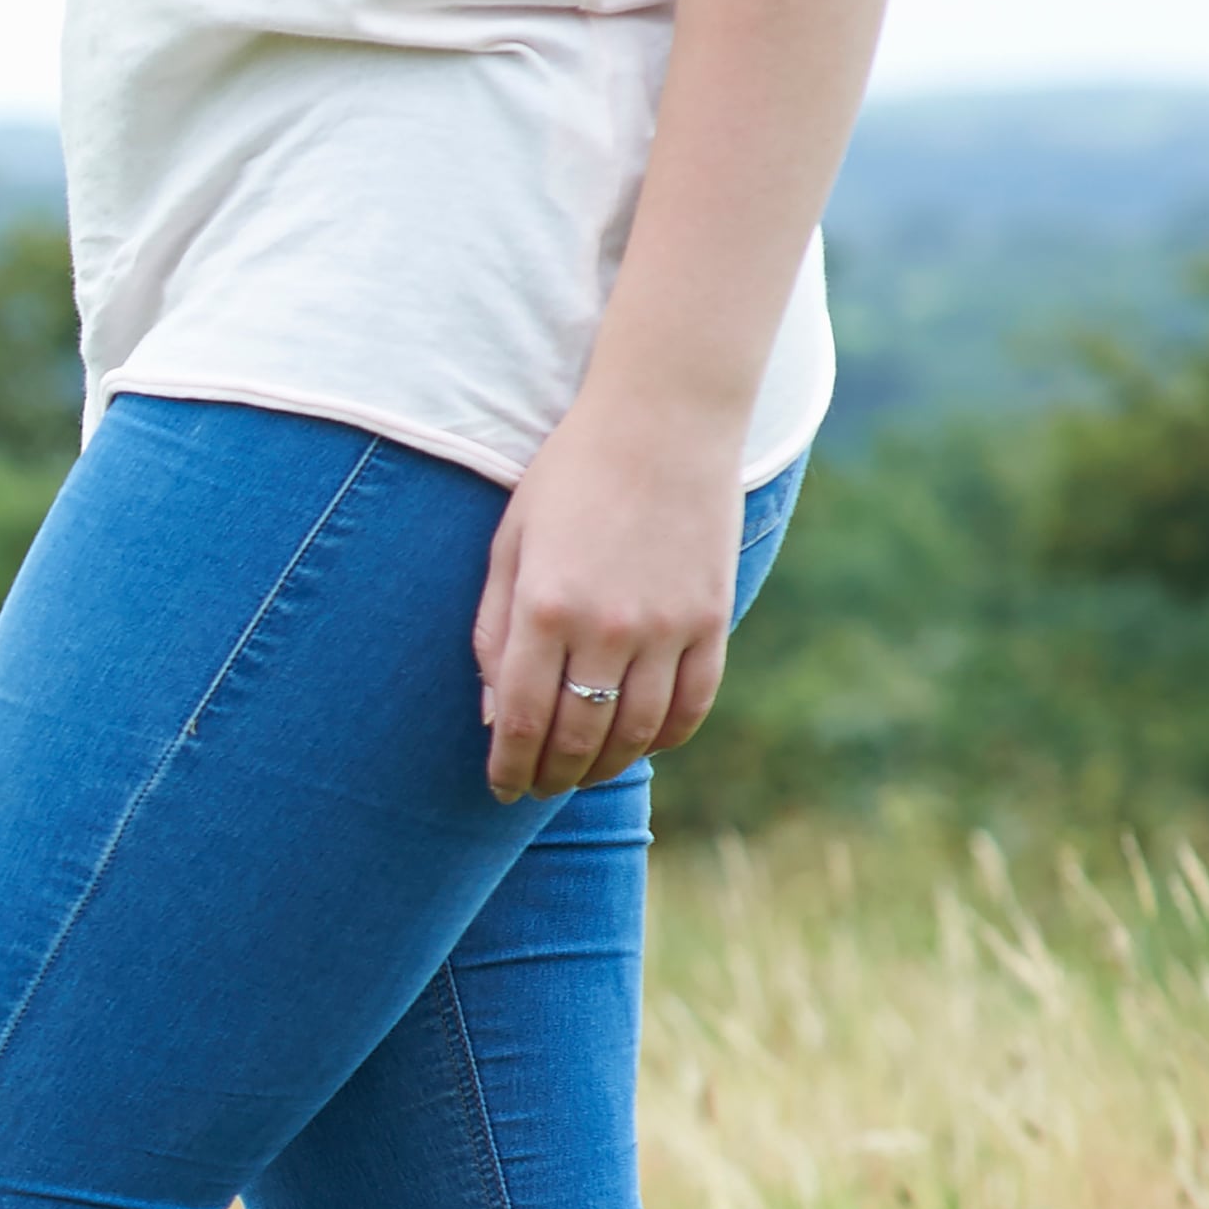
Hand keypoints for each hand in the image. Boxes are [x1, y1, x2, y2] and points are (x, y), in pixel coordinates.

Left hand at [472, 392, 746, 800]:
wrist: (663, 419)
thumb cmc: (569, 476)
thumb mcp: (510, 544)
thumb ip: (494, 631)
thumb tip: (494, 716)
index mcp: (545, 606)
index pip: (524, 721)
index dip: (510, 768)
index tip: (501, 789)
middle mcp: (608, 626)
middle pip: (579, 737)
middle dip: (551, 777)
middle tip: (536, 789)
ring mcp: (668, 626)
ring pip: (637, 732)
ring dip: (604, 766)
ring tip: (581, 774)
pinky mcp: (713, 619)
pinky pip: (692, 706)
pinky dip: (664, 737)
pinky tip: (639, 742)